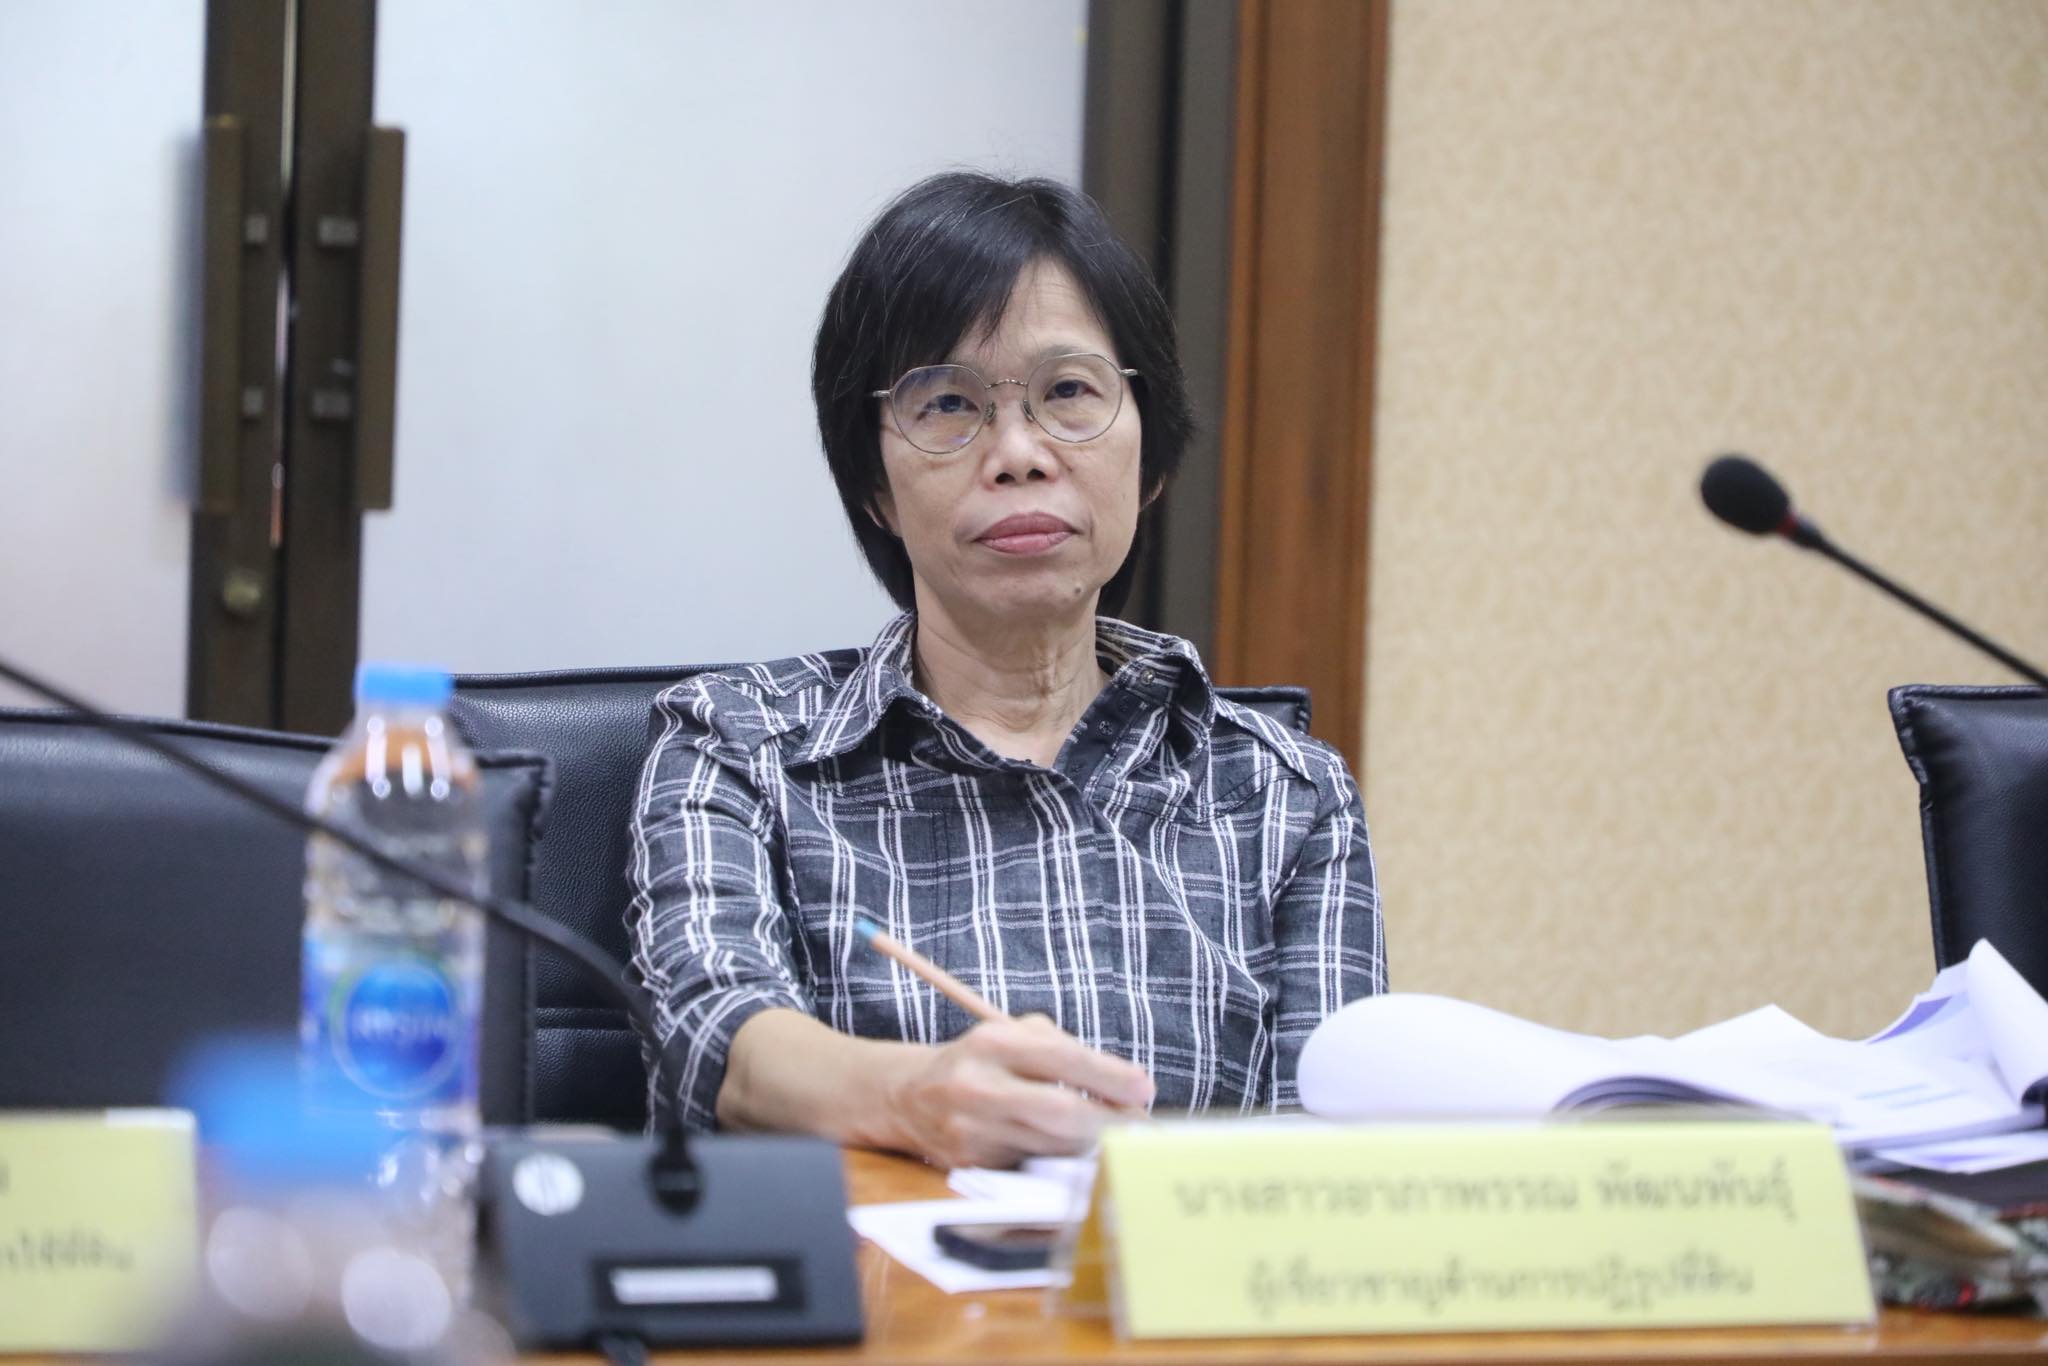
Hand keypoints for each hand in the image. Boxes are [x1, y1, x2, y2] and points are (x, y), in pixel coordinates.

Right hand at [883, 1014, 1154, 1168]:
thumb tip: (1128, 1087)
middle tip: (1141, 1125)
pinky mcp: (971, 1165)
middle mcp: (978, 1086)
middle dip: (1111, 1122)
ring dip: (1092, 1144)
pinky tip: (1072, 1150)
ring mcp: (972, 1130)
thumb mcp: (1015, 1035)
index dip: (1110, 1077)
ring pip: (1053, 1146)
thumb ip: (1067, 1051)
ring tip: (1113, 1135)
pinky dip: (1060, 1159)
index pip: (1063, 1059)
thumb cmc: (983, 1061)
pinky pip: (1033, 1165)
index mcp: (993, 1042)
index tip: (1144, 1088)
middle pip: (1061, 1112)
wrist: (910, 1096)